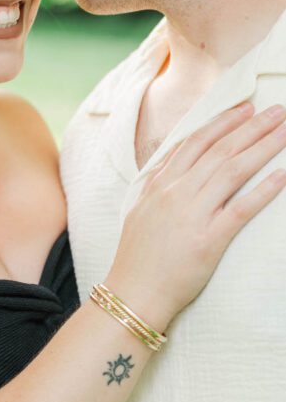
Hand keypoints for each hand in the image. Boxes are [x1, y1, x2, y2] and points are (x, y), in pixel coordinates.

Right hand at [106, 102, 285, 329]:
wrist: (132, 293)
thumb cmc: (137, 256)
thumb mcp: (139, 210)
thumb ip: (157, 184)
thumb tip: (173, 164)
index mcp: (159, 184)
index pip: (195, 142)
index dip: (223, 122)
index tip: (245, 108)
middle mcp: (175, 193)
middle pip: (220, 150)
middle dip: (251, 126)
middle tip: (277, 111)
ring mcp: (192, 215)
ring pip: (233, 170)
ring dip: (263, 147)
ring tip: (284, 131)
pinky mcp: (208, 240)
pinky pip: (241, 208)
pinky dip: (264, 189)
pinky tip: (282, 175)